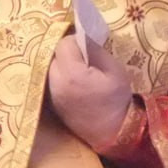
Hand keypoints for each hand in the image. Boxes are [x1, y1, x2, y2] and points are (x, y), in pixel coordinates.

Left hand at [46, 31, 132, 148]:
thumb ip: (96, 50)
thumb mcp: (114, 70)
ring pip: (50, 66)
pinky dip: (61, 75)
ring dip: (63, 63)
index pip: (62, 44)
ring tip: (81, 69)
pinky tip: (76, 81)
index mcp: (71, 74)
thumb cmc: (117, 100)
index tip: (88, 45)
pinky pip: (51, 80)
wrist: (112, 133)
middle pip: (53, 54)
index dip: (75, 40)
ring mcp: (51, 94)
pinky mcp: (51, 102)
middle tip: (85, 57)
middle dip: (67, 51)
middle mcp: (55, 83)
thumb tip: (84, 34)